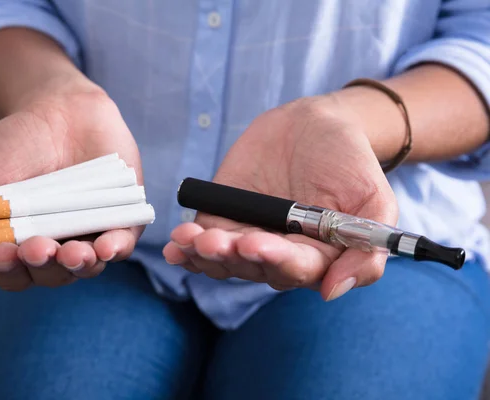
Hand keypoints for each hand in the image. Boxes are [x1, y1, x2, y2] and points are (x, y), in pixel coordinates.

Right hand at [0, 81, 142, 290]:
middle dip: (42, 267)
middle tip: (35, 249)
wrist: (57, 109)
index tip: (0, 253)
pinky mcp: (122, 220)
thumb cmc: (14, 151)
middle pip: (51, 275)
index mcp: (20, 247)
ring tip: (71, 253)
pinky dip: (116, 249)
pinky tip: (106, 248)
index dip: (6, 272)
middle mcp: (57, 248)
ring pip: (87, 266)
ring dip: (77, 265)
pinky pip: (123, 244)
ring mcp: (91, 236)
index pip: (14, 275)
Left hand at [163, 95, 398, 300]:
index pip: (295, 269)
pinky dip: (187, 246)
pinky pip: (201, 240)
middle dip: (233, 256)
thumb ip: (367, 247)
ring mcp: (246, 236)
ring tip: (191, 240)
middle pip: (252, 267)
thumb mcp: (375, 199)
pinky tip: (176, 245)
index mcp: (316, 255)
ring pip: (223, 259)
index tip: (257, 244)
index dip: (275, 260)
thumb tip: (332, 291)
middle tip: (217, 242)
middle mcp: (278, 253)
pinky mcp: (221, 218)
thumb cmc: (349, 161)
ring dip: (205, 255)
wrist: (313, 124)